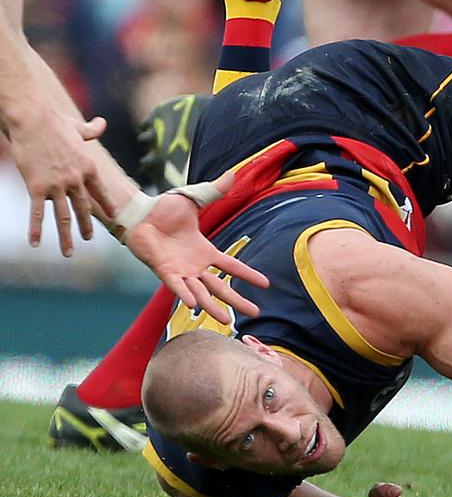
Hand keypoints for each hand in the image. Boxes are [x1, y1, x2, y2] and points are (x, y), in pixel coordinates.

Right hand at [10, 108, 113, 255]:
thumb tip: (102, 123)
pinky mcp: (37, 187)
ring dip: (66, 236)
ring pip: (63, 216)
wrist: (33, 121)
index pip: (100, 191)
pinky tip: (36, 243)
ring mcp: (57, 185)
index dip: (107, 204)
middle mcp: (76, 179)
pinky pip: (38, 212)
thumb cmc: (54, 123)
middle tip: (88, 238)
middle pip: (83, 208)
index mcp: (88, 166)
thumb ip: (92, 130)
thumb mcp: (77, 127)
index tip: (113, 215)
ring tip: (69, 252)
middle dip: (86, 226)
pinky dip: (36, 229)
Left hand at [124, 189, 268, 322]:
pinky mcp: (164, 270)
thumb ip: (213, 191)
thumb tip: (232, 175)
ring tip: (228, 321)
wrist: (140, 214)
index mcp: (205, 250)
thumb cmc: (164, 209)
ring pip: (201, 293)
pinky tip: (194, 305)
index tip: (266, 284)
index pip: (231, 266)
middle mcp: (195, 265)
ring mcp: (180, 271)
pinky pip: (176, 286)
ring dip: (213, 307)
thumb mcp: (194, 199)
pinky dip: (185, 295)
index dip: (248, 274)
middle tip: (256, 312)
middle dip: (237, 300)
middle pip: (221, 286)